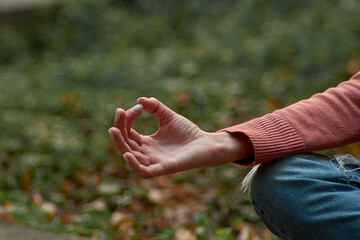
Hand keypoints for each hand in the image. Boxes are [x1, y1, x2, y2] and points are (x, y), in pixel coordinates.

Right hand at [109, 97, 252, 177]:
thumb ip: (155, 107)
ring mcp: (154, 162)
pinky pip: (144, 172)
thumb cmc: (188, 132)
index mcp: (147, 143)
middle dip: (119, 129)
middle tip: (119, 112)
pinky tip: (127, 153)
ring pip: (130, 157)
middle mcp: (147, 153)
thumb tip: (140, 100)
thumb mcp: (168, 116)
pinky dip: (134, 164)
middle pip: (126, 144)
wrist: (206, 143)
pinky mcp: (164, 168)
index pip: (128, 133)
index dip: (126, 120)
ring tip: (114, 130)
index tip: (136, 107)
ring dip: (120, 144)